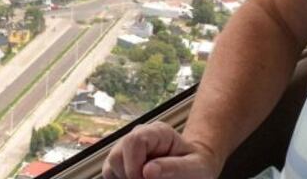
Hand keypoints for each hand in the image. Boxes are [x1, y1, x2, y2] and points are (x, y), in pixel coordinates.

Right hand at [101, 122, 222, 178]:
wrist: (193, 168)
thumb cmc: (196, 166)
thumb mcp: (195, 167)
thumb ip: (175, 168)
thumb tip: (148, 171)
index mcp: (157, 132)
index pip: (133, 141)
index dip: (134, 166)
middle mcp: (138, 137)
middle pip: (116, 155)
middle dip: (129, 176)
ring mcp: (127, 149)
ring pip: (110, 166)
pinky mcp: (122, 163)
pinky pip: (110, 174)